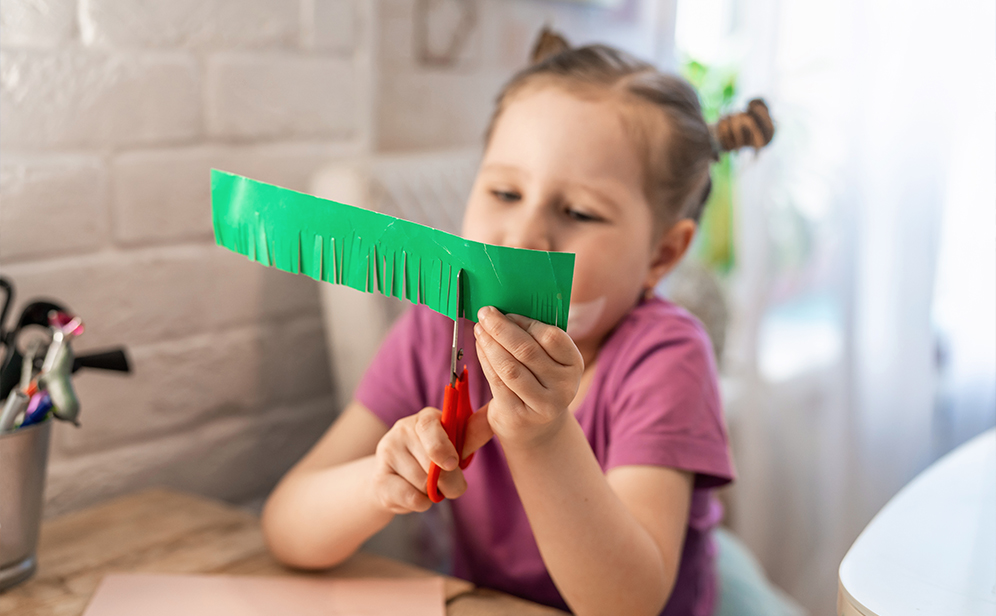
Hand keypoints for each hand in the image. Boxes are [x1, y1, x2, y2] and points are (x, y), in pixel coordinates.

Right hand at [371, 405, 492, 513]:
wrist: (394, 480)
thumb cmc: (432, 459)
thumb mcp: (454, 444)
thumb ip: (473, 433)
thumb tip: (496, 416)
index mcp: (425, 419)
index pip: (429, 426)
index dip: (442, 447)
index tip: (453, 463)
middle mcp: (402, 430)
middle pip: (432, 464)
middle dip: (449, 482)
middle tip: (448, 484)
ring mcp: (387, 453)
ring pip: (423, 483)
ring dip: (433, 493)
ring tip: (427, 485)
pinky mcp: (379, 479)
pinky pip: (410, 497)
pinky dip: (421, 503)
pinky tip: (415, 494)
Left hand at [474, 306, 584, 448]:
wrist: (535, 428)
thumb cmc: (538, 382)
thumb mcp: (548, 362)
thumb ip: (535, 339)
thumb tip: (505, 311)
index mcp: (574, 364)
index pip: (551, 337)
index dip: (526, 322)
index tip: (506, 312)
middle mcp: (564, 386)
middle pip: (527, 351)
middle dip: (502, 328)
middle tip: (485, 313)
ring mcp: (543, 404)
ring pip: (510, 367)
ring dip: (490, 344)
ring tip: (479, 329)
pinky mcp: (520, 415)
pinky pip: (498, 382)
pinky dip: (486, 361)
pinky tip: (480, 348)